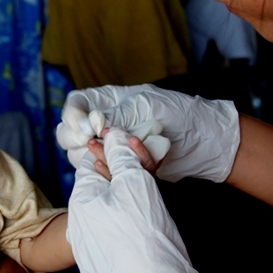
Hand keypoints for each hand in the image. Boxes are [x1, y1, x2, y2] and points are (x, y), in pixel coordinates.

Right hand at [57, 85, 239, 182]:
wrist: (203, 141)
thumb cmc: (179, 113)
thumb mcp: (147, 106)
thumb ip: (118, 114)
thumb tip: (92, 125)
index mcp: (107, 100)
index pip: (76, 105)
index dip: (73, 117)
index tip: (85, 129)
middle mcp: (102, 123)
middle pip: (68, 132)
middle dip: (74, 139)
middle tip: (90, 144)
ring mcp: (109, 146)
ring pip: (79, 155)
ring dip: (91, 157)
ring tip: (112, 156)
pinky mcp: (118, 166)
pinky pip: (100, 171)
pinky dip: (108, 170)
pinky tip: (122, 167)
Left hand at [67, 128, 222, 272]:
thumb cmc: (147, 235)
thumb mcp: (136, 184)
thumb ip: (122, 156)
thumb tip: (112, 136)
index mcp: (80, 202)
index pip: (91, 164)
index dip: (114, 153)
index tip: (133, 150)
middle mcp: (77, 227)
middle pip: (99, 190)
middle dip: (123, 177)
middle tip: (148, 172)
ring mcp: (88, 252)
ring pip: (107, 216)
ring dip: (128, 203)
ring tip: (152, 207)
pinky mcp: (103, 271)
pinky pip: (112, 241)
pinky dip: (128, 231)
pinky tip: (147, 234)